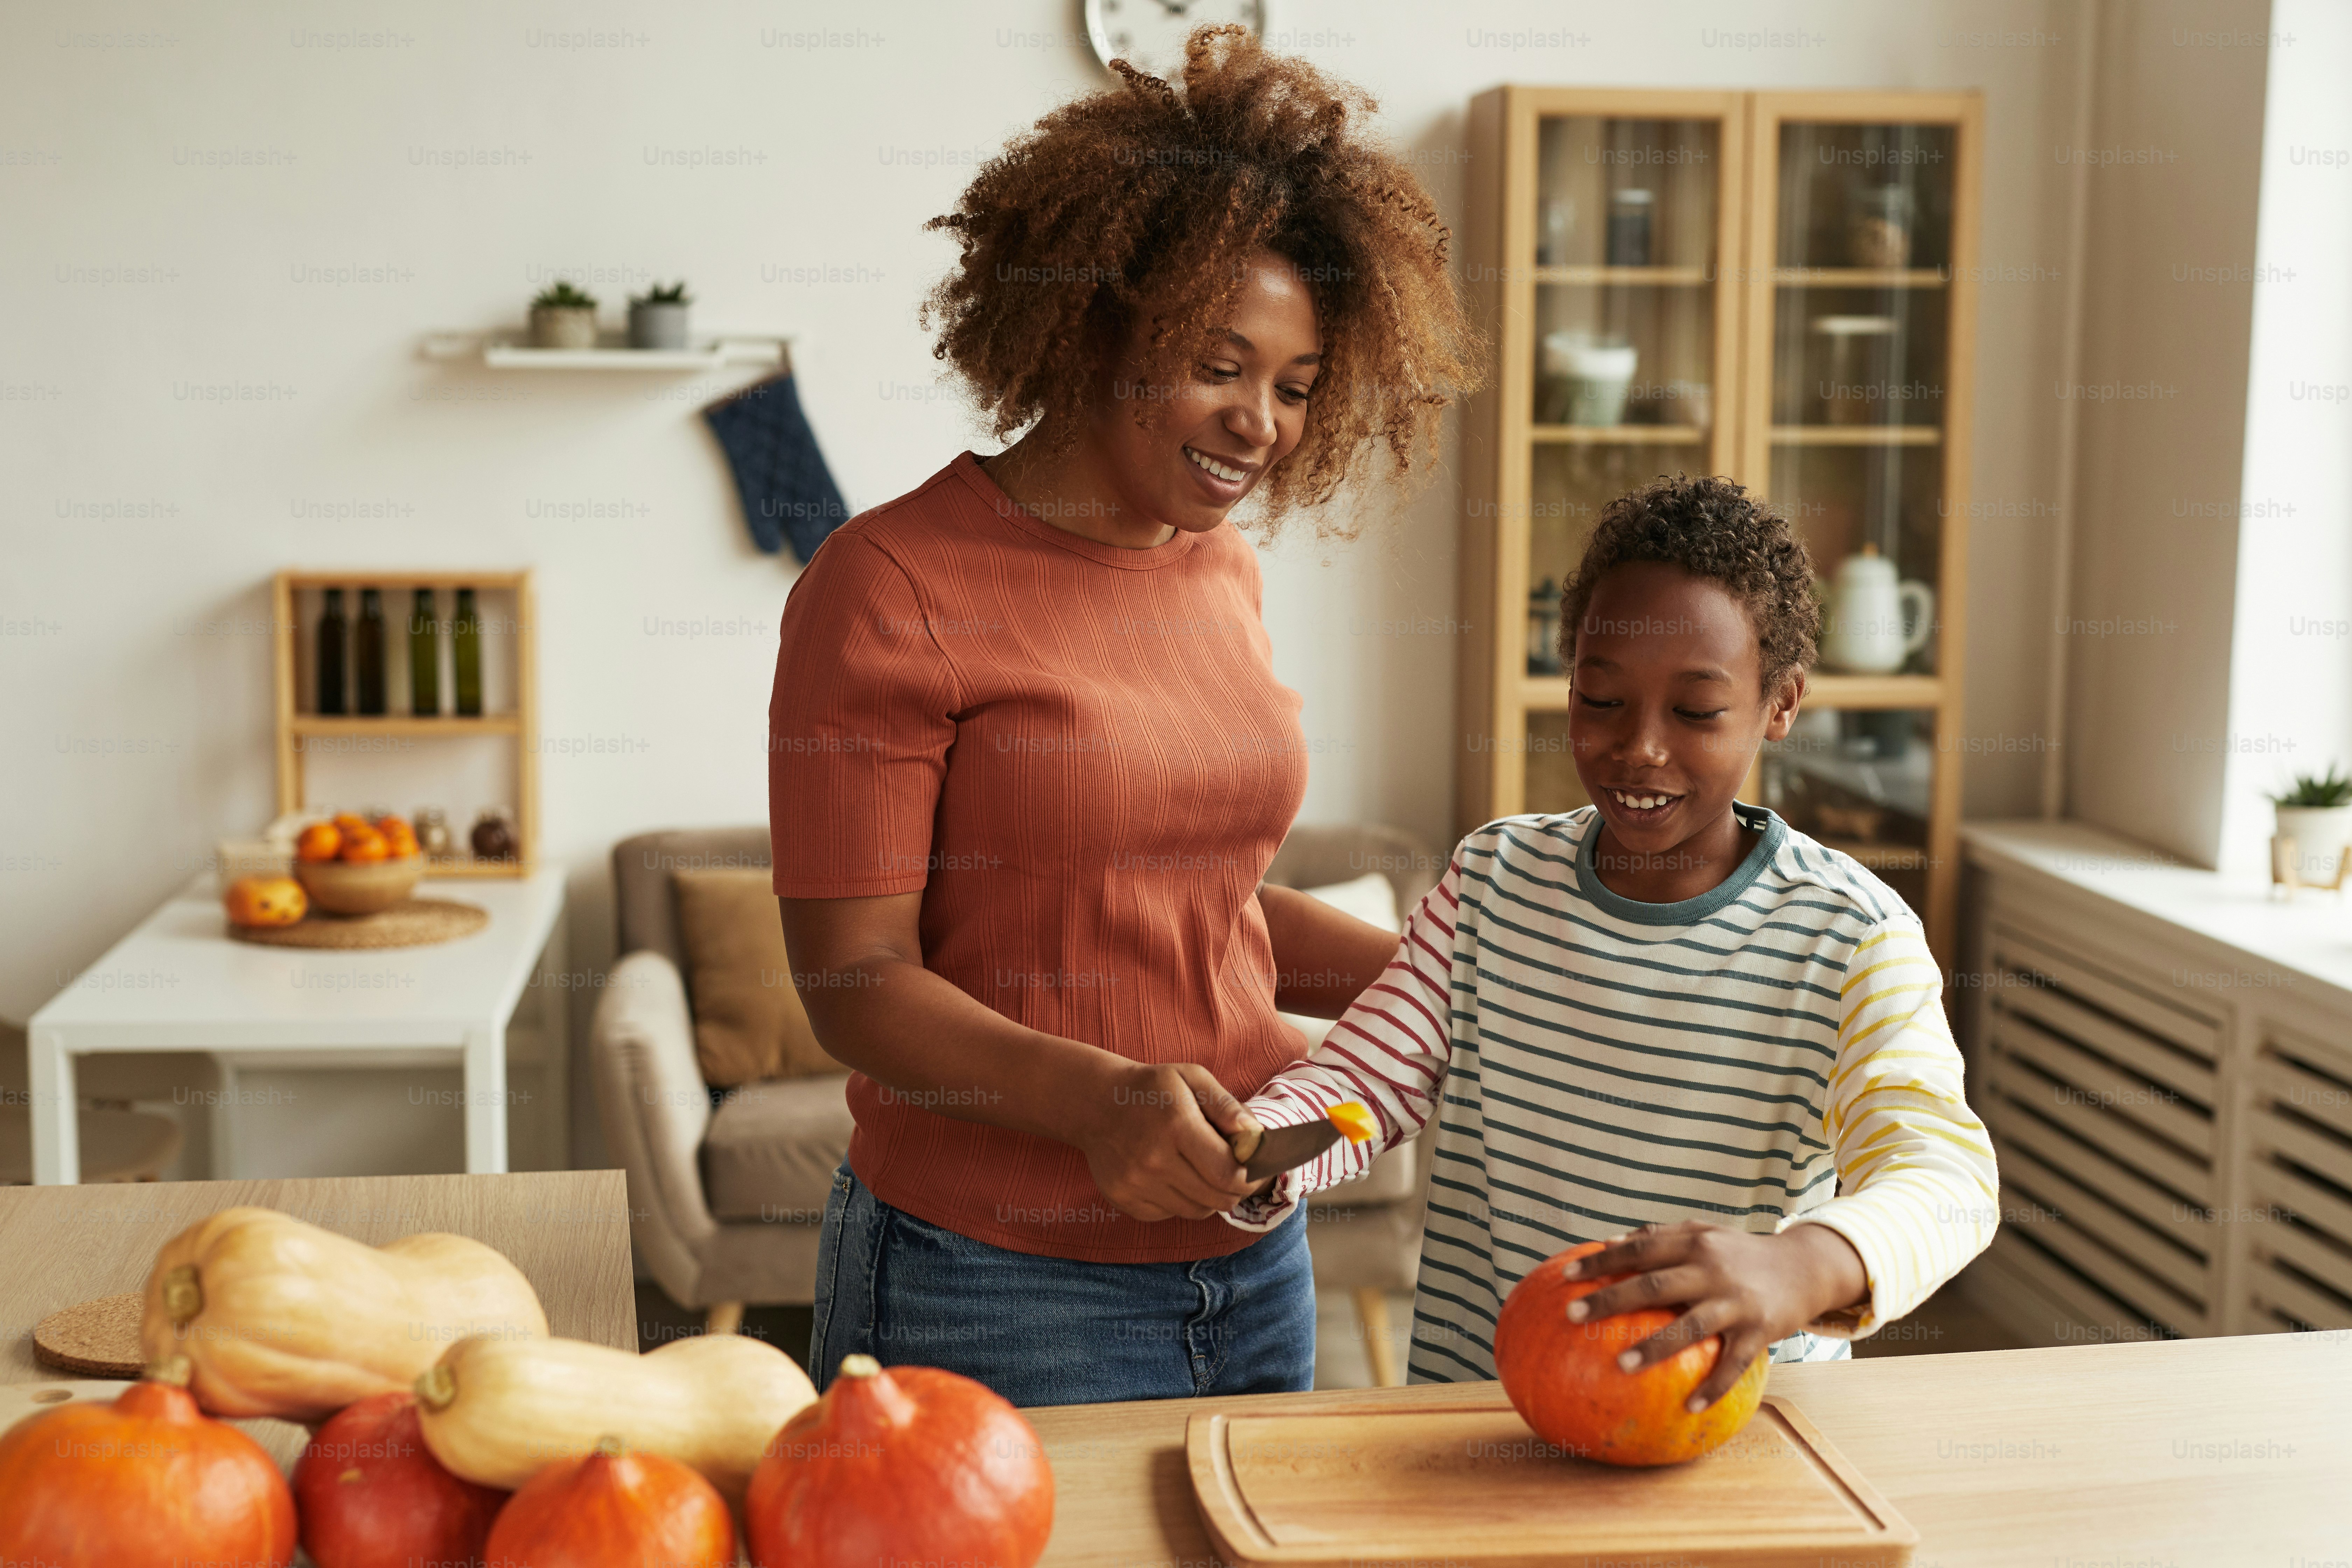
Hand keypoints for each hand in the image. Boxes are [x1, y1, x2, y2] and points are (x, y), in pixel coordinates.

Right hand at [1071, 1062, 1262, 1221]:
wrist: (1095, 1103)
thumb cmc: (1152, 1089)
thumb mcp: (1192, 1079)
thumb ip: (1227, 1107)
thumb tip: (1256, 1137)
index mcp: (1176, 1125)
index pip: (1228, 1173)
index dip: (1251, 1177)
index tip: (1255, 1170)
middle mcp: (1153, 1159)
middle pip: (1217, 1198)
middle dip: (1234, 1189)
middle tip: (1234, 1173)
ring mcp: (1135, 1183)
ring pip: (1196, 1211)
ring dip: (1208, 1196)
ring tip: (1201, 1171)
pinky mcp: (1123, 1199)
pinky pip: (1169, 1214)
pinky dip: (1180, 1201)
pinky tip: (1172, 1176)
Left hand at [1558, 1222, 1867, 1409]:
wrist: (1804, 1267)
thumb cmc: (1739, 1254)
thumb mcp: (1703, 1234)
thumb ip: (1659, 1237)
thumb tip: (1608, 1242)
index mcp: (1694, 1242)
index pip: (1639, 1249)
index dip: (1602, 1260)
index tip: (1566, 1274)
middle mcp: (1712, 1268)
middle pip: (1654, 1285)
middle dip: (1612, 1300)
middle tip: (1573, 1315)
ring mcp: (1737, 1301)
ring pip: (1690, 1326)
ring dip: (1654, 1347)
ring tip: (1619, 1365)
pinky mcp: (1761, 1331)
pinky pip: (1733, 1364)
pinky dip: (1713, 1387)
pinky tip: (1689, 1408)